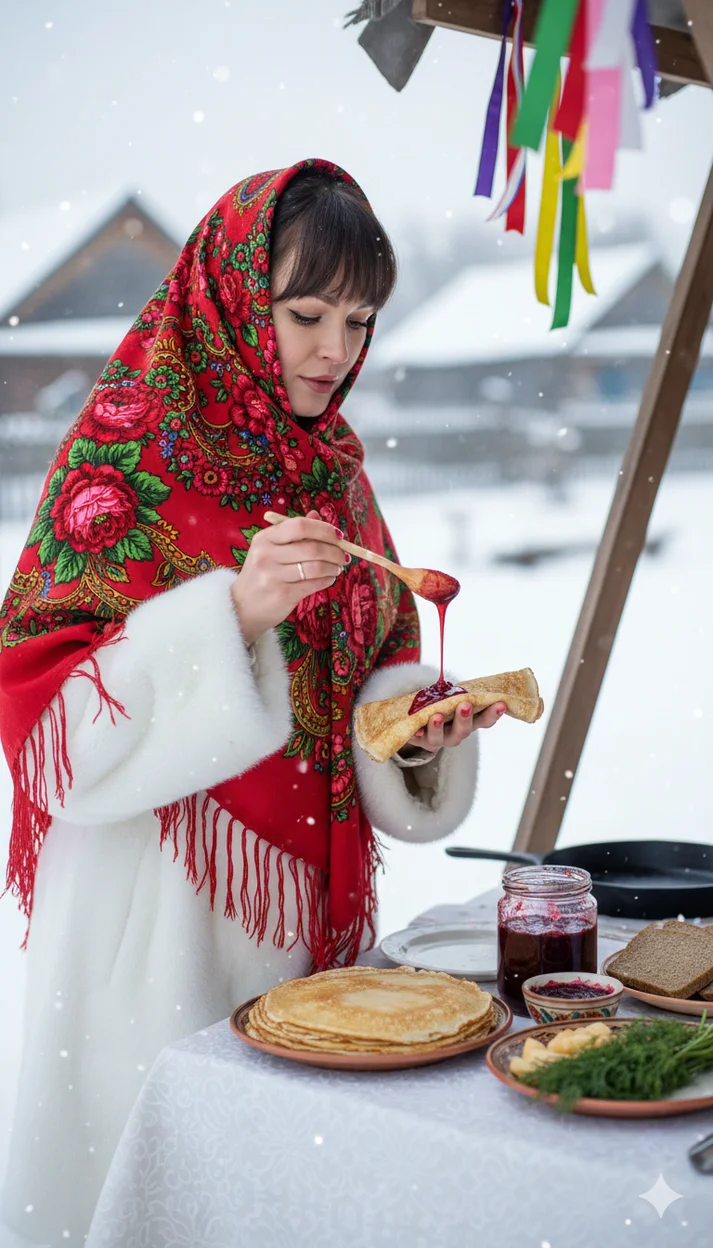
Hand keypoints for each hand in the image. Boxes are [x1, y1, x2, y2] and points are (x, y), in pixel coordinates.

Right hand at [230, 510, 346, 645]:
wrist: (242, 607)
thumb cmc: (261, 574)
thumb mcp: (271, 549)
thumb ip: (294, 532)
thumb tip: (317, 514)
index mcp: (264, 538)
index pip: (299, 525)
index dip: (324, 529)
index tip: (338, 536)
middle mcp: (266, 555)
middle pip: (312, 547)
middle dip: (335, 551)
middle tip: (344, 556)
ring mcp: (273, 576)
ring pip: (316, 566)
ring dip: (333, 567)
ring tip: (337, 568)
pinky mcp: (282, 594)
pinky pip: (314, 583)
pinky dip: (327, 580)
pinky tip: (329, 578)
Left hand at [404, 701, 506, 752]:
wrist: (421, 724)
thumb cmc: (444, 708)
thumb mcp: (455, 700)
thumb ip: (461, 693)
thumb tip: (469, 680)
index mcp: (469, 723)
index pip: (484, 720)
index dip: (493, 714)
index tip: (501, 703)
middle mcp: (456, 734)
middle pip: (463, 731)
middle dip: (464, 718)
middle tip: (465, 705)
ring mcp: (438, 740)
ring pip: (439, 738)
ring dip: (438, 727)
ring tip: (437, 716)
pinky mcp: (421, 740)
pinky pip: (418, 739)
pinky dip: (417, 734)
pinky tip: (416, 730)